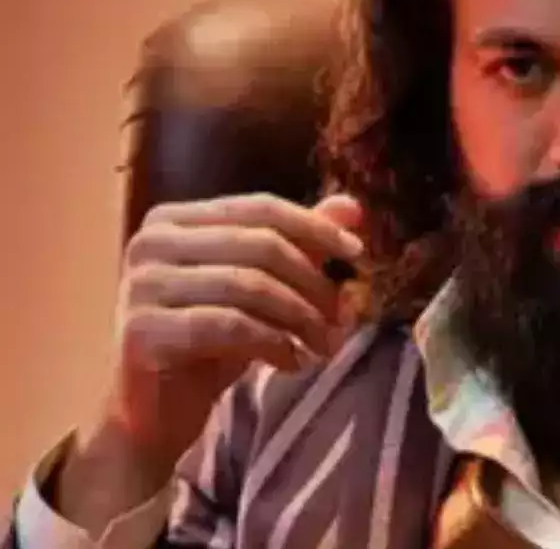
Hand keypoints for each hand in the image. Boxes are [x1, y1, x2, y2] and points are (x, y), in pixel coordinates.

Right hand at [56, 193, 364, 527]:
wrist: (154, 413)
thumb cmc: (210, 344)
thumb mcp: (261, 289)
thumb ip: (301, 244)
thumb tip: (353, 207)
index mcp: (175, 219)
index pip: (261, 209)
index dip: (316, 227)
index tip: (358, 253)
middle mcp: (150, 242)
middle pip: (260, 245)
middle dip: (314, 283)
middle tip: (344, 318)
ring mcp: (141, 284)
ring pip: (249, 285)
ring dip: (301, 318)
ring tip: (325, 346)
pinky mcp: (142, 329)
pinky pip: (228, 325)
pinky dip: (273, 343)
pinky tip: (292, 363)